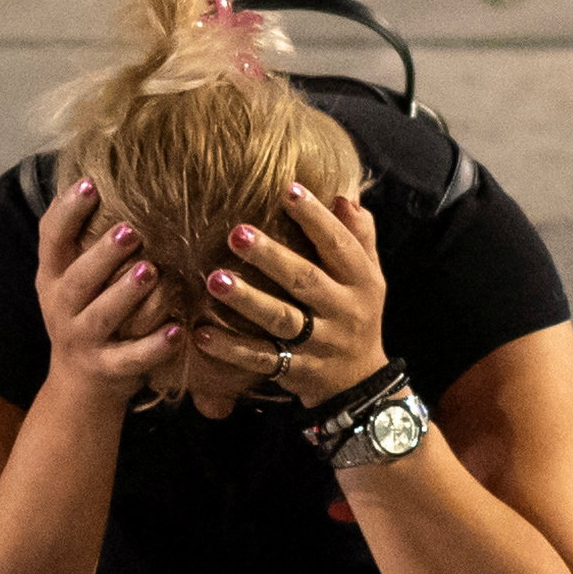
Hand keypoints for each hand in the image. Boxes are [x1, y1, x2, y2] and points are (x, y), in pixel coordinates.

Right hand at [27, 179, 187, 406]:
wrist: (80, 384)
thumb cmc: (85, 312)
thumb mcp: (70, 275)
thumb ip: (80, 235)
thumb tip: (95, 168)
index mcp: (51, 277)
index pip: (50, 239)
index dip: (67, 212)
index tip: (91, 184)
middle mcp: (61, 308)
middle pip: (76, 280)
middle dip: (101, 254)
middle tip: (131, 230)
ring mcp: (82, 341)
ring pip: (101, 317)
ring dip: (126, 294)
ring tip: (152, 272)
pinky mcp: (107, 369)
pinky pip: (130, 359)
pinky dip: (153, 347)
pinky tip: (177, 331)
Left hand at [193, 179, 389, 410]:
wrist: (359, 383)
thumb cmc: (357, 314)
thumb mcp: (369, 275)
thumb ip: (359, 236)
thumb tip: (344, 196)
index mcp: (361, 281)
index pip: (339, 245)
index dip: (315, 218)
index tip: (288, 190)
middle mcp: (342, 311)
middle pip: (304, 281)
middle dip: (271, 256)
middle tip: (236, 233)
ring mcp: (319, 344)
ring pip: (280, 320)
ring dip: (246, 300)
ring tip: (214, 280)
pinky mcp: (296, 370)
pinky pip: (261, 359)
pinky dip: (231, 349)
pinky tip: (203, 334)